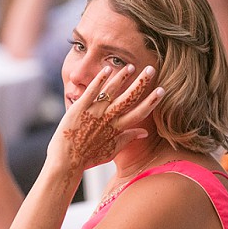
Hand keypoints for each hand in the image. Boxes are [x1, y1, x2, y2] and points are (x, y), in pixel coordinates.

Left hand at [47, 64, 162, 174]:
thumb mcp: (110, 151)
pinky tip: (107, 69)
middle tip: (151, 69)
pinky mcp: (79, 108)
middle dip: (141, 83)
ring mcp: (94, 112)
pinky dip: (100, 79)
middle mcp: (108, 119)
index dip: (151, 101)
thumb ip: (127, 139)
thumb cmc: (88, 159)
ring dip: (122, 77)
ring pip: (111, 90)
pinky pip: (92, 90)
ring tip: (130, 67)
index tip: (162, 90)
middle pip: (129, 97)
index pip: (139, 113)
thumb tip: (144, 132)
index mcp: (117, 129)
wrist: (65, 162)